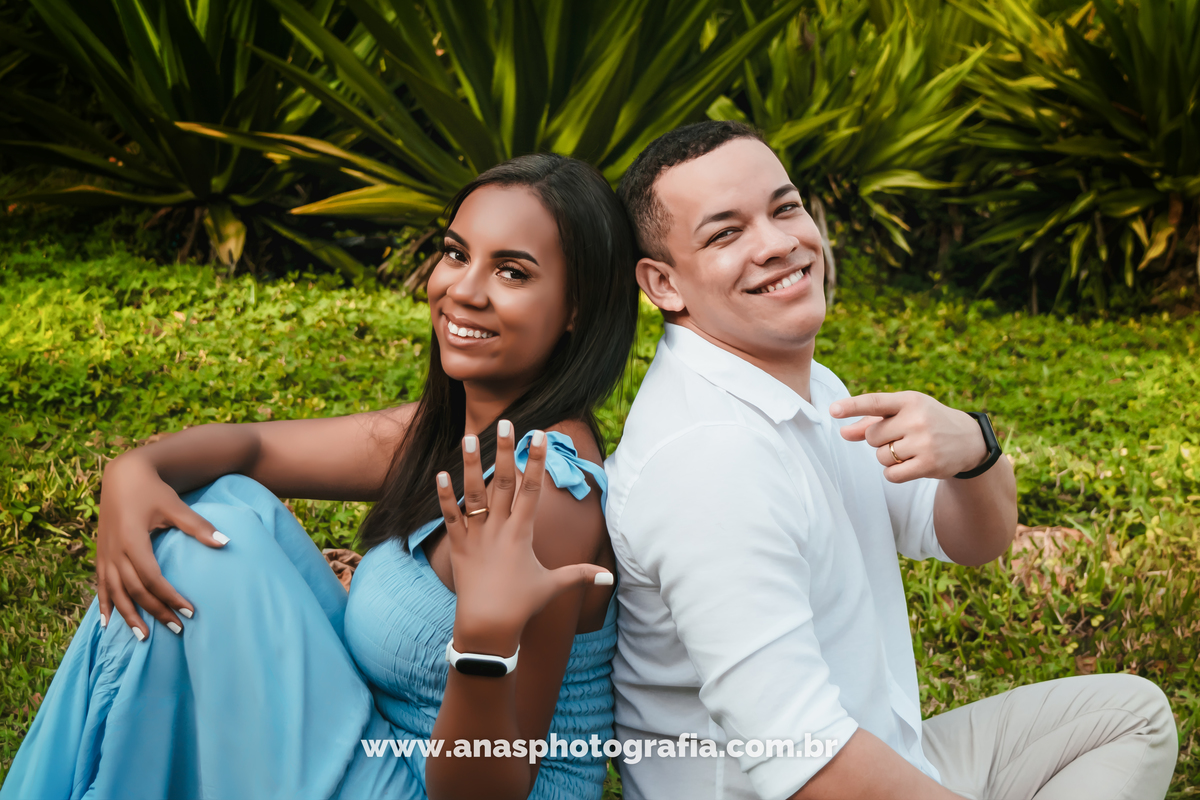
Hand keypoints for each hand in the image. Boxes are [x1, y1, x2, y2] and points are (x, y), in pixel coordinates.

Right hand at [97, 454, 225, 638]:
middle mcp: (115, 551)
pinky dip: (104, 605)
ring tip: (144, 637)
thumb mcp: (175, 505)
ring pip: (114, 593)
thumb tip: (226, 542)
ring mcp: (105, 554)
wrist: (123, 475)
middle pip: (134, 591)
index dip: (170, 597)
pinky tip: (107, 624)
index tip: (190, 611)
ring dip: (129, 616)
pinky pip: (100, 585)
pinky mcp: (101, 554)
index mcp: (133, 541)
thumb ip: (198, 526)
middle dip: (155, 611)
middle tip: (177, 628)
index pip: (152, 578)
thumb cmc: (152, 490)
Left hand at [435, 421, 612, 656]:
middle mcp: (499, 528)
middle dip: (506, 450)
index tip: (539, 436)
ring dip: (471, 464)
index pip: (532, 489)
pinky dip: (443, 497)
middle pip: (504, 482)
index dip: (536, 461)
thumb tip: (609, 577)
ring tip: (469, 437)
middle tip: (506, 422)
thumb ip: (580, 576)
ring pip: (473, 493)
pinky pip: (450, 517)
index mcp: (522, 533)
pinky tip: (439, 474)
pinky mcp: (457, 546)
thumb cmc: (521, 605)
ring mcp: (476, 536)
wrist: (486, 627)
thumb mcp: (552, 586)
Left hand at [829, 391, 987, 481]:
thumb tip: (843, 432)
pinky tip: (909, 465)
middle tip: (901, 437)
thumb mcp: (903, 414)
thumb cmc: (926, 422)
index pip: (875, 402)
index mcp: (909, 401)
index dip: (852, 406)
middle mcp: (917, 419)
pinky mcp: (929, 464)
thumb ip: (871, 422)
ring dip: (888, 457)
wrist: (968, 440)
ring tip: (909, 450)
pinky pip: (892, 474)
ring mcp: (924, 442)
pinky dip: (894, 473)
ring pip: (881, 456)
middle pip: (872, 436)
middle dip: (880, 440)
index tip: (833, 410)